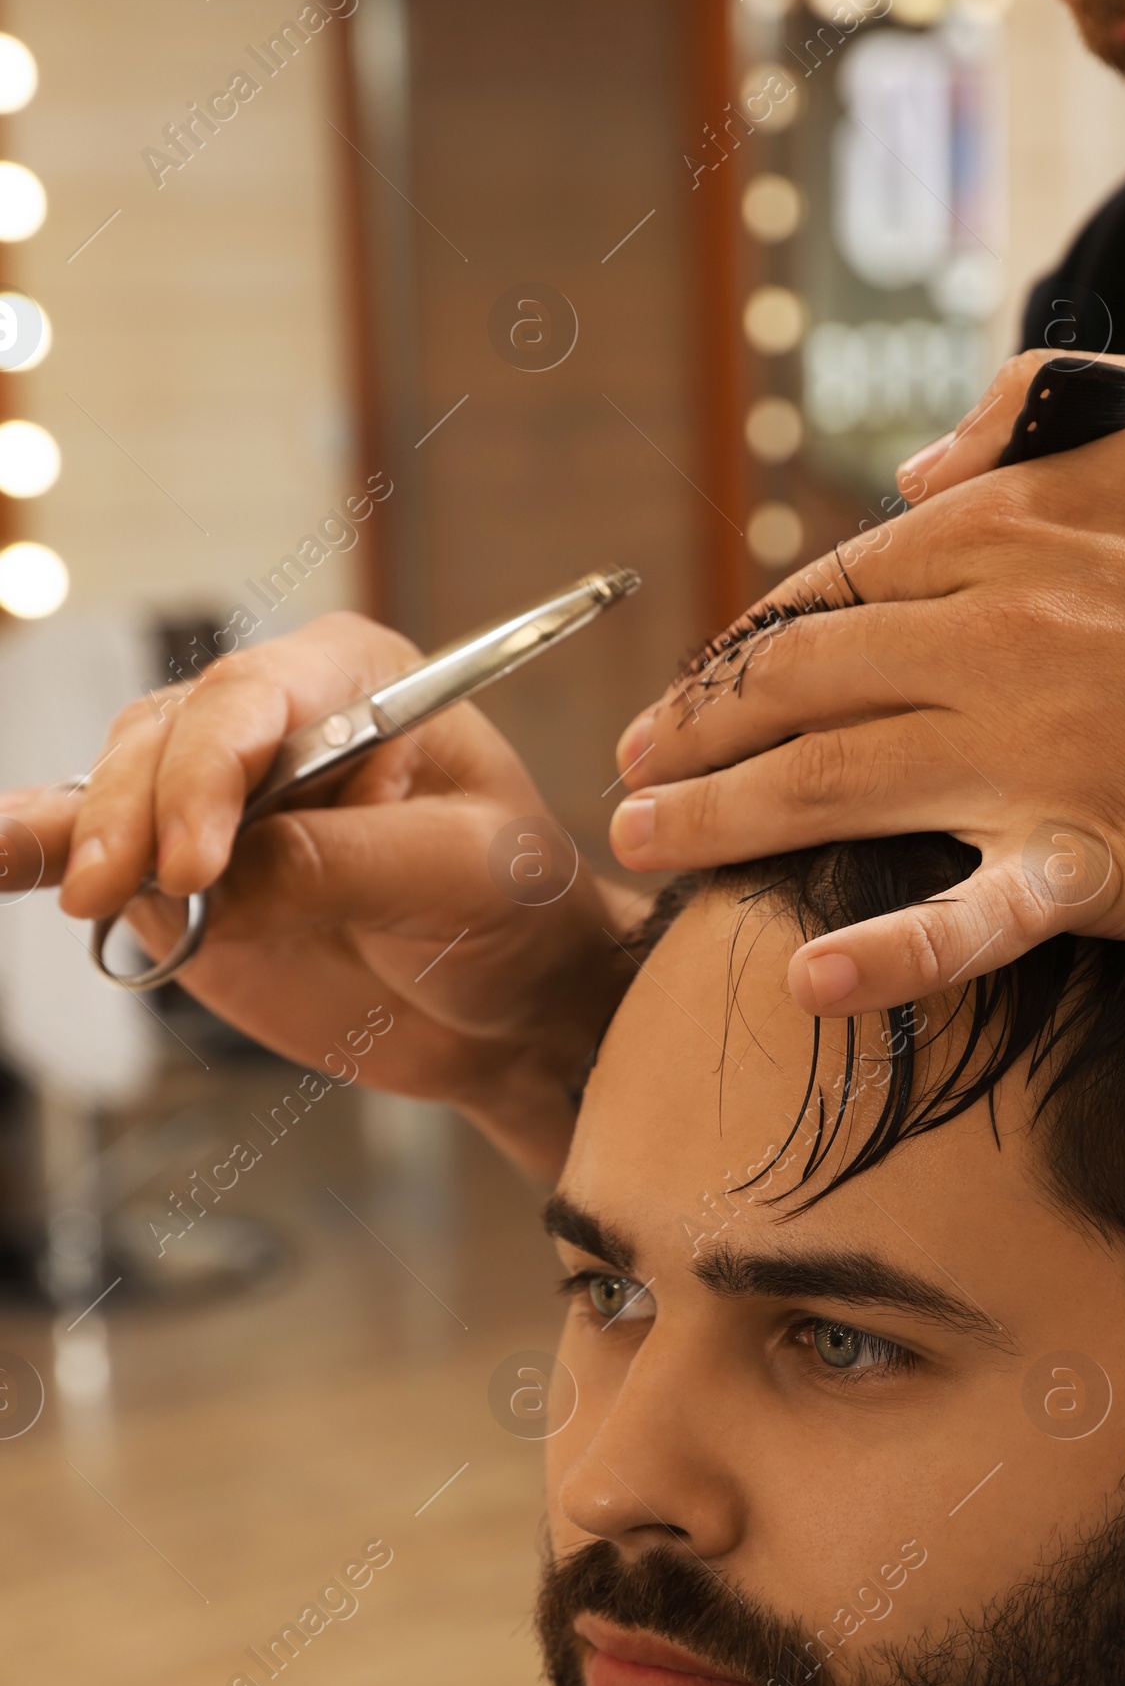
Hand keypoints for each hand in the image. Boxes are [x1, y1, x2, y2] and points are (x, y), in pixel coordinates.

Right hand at [0, 612, 646, 1173]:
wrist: (507, 1001)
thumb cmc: (515, 910)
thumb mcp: (466, 878)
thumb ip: (349, 865)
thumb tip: (230, 876)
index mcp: (356, 683)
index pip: (254, 698)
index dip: (210, 770)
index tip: (200, 862)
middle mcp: (272, 723)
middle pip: (166, 739)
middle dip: (139, 814)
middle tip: (136, 892)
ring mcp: (215, 799)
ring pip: (118, 793)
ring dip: (93, 844)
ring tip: (88, 899)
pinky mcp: (179, 874)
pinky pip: (89, 849)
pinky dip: (31, 850)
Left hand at [607, 351, 1124, 1014]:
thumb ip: (1035, 406)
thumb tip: (914, 462)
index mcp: (1003, 534)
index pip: (830, 593)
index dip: (747, 646)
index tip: (701, 687)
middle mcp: (990, 637)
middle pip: (796, 687)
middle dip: (694, 733)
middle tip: (628, 778)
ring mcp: (1033, 753)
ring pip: (833, 783)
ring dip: (720, 822)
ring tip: (644, 850)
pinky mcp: (1092, 856)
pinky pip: (972, 913)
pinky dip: (891, 953)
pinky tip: (808, 983)